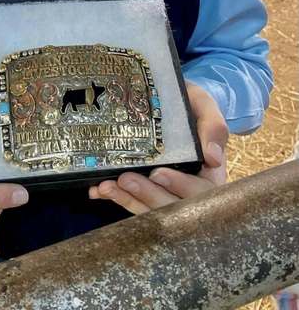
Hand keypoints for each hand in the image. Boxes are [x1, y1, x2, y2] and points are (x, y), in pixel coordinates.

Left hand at [89, 81, 228, 213]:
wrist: (173, 100)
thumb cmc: (192, 105)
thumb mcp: (205, 106)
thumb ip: (213, 126)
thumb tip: (213, 158)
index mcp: (210, 175)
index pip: (200, 191)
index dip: (180, 186)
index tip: (158, 173)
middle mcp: (189, 191)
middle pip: (173, 207)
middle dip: (148, 196)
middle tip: (125, 179)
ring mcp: (167, 194)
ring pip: (151, 210)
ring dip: (128, 201)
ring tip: (107, 186)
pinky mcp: (147, 192)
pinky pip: (134, 203)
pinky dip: (117, 198)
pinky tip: (98, 191)